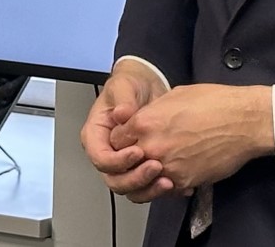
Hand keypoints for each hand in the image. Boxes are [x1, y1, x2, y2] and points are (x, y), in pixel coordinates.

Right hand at [81, 60, 171, 201]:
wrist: (148, 87)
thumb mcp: (123, 86)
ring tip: (168, 180)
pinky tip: (178, 184)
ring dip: (149, 188)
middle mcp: (108, 153)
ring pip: (131, 189)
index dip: (118, 161)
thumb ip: (123, 99)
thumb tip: (122, 114)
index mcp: (96, 136)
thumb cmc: (130, 85)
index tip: (137, 151)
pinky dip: (162, 188)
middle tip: (156, 166)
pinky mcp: (141, 168)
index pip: (101, 158)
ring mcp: (125, 163)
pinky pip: (148, 186)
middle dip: (135, 178)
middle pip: (115, 180)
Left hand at [108, 83, 274, 191]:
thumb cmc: (215, 103)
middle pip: (125, 163)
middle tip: (140, 156)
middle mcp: (151, 147)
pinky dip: (168, 184)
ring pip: (143, 180)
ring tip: (156, 169)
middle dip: (131, 159)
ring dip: (147, 176)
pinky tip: (176, 173)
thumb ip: (151, 112)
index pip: (115, 140)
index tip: (129, 141)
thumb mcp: (174, 95)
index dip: (121, 141)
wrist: (243, 121)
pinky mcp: (184, 180)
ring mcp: (167, 167)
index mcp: (144, 122)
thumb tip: (143, 120)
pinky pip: (166, 189)